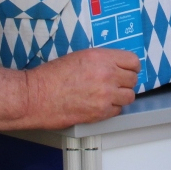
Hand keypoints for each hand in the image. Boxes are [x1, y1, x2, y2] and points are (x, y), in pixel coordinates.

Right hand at [25, 48, 140, 127]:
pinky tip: (100, 104)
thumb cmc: (52, 76)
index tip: (127, 70)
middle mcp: (107, 75)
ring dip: (121, 96)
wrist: (37, 96)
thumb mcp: (80, 56)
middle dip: (125, 81)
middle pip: (133, 79)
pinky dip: (112, 108)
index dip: (131, 66)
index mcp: (102, 57)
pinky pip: (118, 110)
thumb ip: (102, 60)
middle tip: (116, 83)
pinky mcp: (101, 112)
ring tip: (109, 95)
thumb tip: (116, 66)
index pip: (133, 61)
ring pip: (129, 96)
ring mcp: (105, 95)